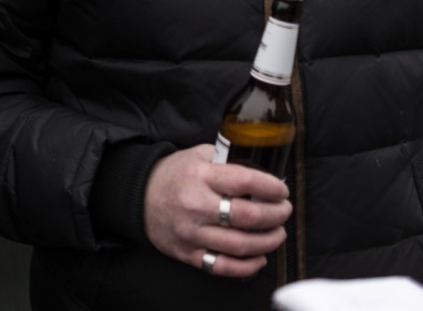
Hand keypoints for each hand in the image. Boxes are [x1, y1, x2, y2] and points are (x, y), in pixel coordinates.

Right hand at [143, 144, 290, 277]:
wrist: (138, 196)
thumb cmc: (174, 174)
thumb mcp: (198, 155)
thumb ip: (228, 161)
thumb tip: (263, 172)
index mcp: (200, 175)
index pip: (246, 181)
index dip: (272, 187)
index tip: (281, 190)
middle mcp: (195, 205)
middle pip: (248, 216)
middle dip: (276, 215)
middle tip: (284, 211)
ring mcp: (191, 233)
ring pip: (240, 245)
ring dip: (268, 241)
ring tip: (277, 233)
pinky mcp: (188, 253)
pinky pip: (223, 267)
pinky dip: (247, 265)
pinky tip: (259, 257)